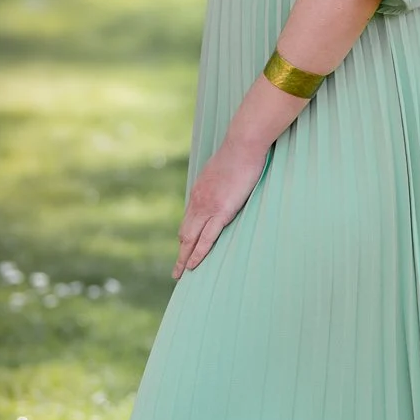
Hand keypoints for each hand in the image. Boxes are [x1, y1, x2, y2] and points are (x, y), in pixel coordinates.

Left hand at [173, 137, 268, 277]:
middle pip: (184, 233)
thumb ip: (218, 183)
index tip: (183, 249)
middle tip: (177, 271)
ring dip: (184, 258)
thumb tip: (222, 186)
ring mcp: (208, 207)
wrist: (242, 145)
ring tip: (180, 274)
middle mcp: (198, 201)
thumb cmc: (238, 155)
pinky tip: (193, 265)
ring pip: (190, 239)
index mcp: (198, 192)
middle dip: (181, 253)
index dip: (185, 237)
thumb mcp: (222, 170)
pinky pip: (207, 238)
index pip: (188, 220)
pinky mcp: (221, 212)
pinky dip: (198, 253)